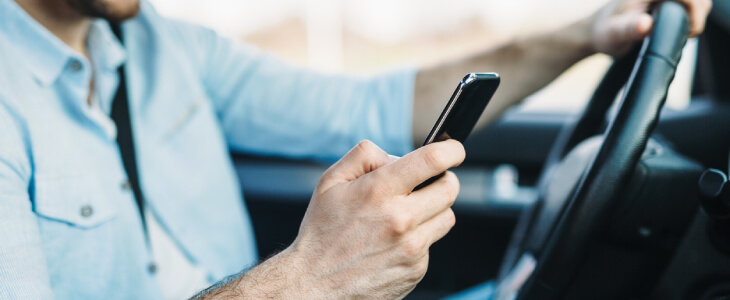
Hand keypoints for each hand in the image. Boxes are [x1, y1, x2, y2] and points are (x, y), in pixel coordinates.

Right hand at [286, 140, 463, 298]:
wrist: (315, 285)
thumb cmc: (321, 234)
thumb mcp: (330, 182)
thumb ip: (363, 156)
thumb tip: (394, 155)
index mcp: (378, 191)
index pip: (432, 161)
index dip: (451, 150)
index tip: (452, 150)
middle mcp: (400, 219)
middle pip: (449, 188)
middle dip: (444, 179)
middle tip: (429, 181)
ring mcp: (411, 247)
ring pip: (446, 216)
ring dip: (434, 209)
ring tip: (406, 214)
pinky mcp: (416, 268)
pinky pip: (431, 244)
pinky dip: (419, 238)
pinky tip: (393, 242)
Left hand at [591, 0, 711, 55]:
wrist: (596, 31)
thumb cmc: (604, 33)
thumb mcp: (614, 34)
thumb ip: (628, 29)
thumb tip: (645, 25)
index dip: (694, 11)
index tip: (687, 31)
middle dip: (697, 13)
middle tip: (685, 33)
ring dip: (696, 12)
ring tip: (682, 30)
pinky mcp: (664, 0)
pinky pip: (688, 1)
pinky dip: (690, 12)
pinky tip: (679, 25)